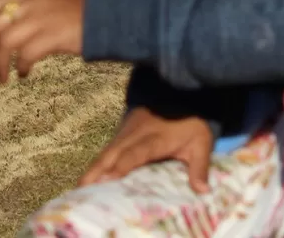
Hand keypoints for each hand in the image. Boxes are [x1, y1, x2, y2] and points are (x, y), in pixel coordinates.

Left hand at [0, 0, 83, 83]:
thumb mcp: (48, 6)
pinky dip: (21, 67)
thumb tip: (4, 35)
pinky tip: (25, 73)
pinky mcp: (52, 36)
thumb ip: (27, 14)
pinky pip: (25, 55)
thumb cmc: (77, 18)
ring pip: (5, 42)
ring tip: (3, 78)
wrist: (106, 20)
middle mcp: (30, 6)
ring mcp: (41, 20)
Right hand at [79, 107, 213, 193]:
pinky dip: (98, 162)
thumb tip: (203, 191)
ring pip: (106, 151)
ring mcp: (126, 131)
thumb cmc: (191, 122)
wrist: (181, 93)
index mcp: (155, 137)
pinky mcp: (122, 132)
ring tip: (80, 187)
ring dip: (93, 168)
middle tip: (82, 189)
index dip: (121, 166)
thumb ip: (200, 167)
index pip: (135, 153)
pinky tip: (90, 177)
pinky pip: (108, 148)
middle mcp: (136, 134)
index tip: (108, 180)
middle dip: (97, 170)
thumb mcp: (201, 143)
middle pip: (112, 153)